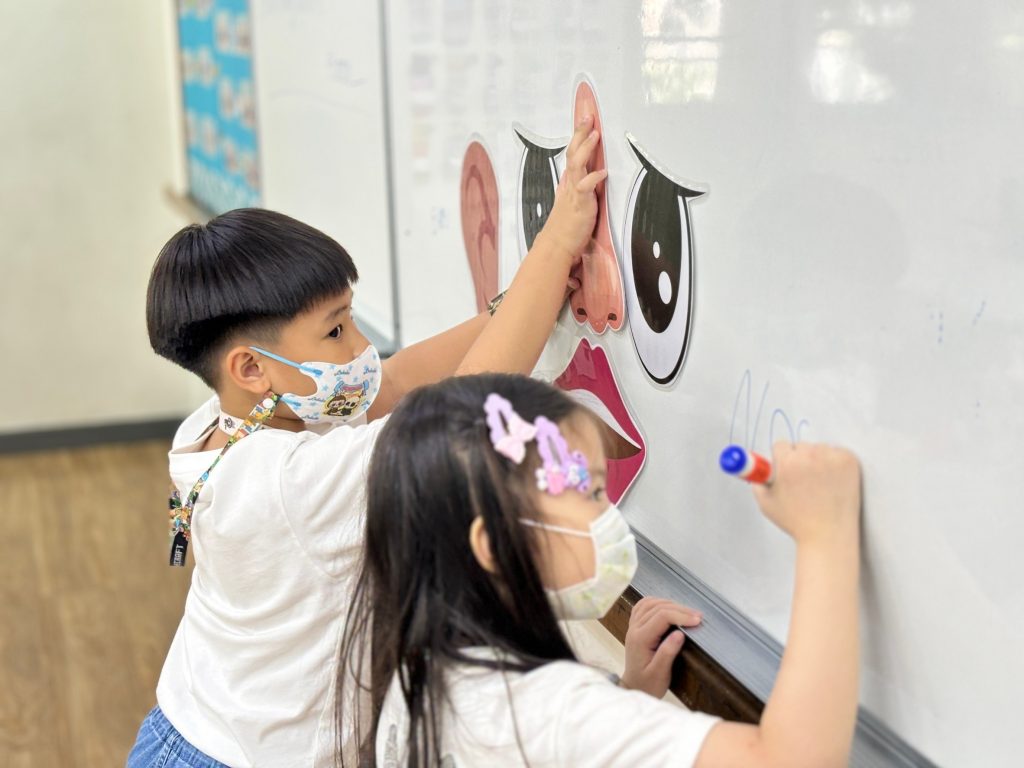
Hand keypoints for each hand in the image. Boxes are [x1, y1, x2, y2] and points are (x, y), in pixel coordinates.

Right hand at [538, 115, 607, 262]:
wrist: (557, 245)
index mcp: (569, 182)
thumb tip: (582, 174)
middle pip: (573, 152)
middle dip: (580, 133)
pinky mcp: (580, 204)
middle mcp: (570, 184)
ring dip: (586, 148)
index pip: (573, 153)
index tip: (585, 121)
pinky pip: (585, 187)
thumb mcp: (573, 202)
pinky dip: (594, 177)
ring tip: (595, 134)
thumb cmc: (567, 227)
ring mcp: (573, 192)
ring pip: (577, 164)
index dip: (578, 136)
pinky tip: (603, 171)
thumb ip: (577, 187)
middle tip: (588, 116)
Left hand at [619, 597, 700, 697]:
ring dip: (670, 604)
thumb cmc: (648, 684)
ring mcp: (633, 626)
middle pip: (657, 607)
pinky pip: (644, 606)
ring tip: (688, 612)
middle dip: (680, 609)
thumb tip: (679, 634)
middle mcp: (634, 629)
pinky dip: (657, 602)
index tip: (698, 621)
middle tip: (699, 617)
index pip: (661, 617)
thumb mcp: (660, 674)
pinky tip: (669, 607)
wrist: (634, 688)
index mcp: (640, 639)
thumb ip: (667, 653)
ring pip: (650, 603)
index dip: (681, 615)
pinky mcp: (635, 626)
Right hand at [753, 442, 861, 547]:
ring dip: (818, 460)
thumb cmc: (797, 522)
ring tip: (820, 485)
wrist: (829, 536)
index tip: (786, 470)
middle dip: (799, 459)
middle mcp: (809, 456)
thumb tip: (755, 466)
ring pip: (820, 449)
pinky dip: (836, 463)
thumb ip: (757, 481)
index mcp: (787, 462)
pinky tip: (833, 482)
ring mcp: (832, 458)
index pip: (780, 445)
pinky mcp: (849, 461)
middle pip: (800, 446)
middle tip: (804, 481)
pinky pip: (838, 453)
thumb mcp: (766, 503)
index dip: (781, 459)